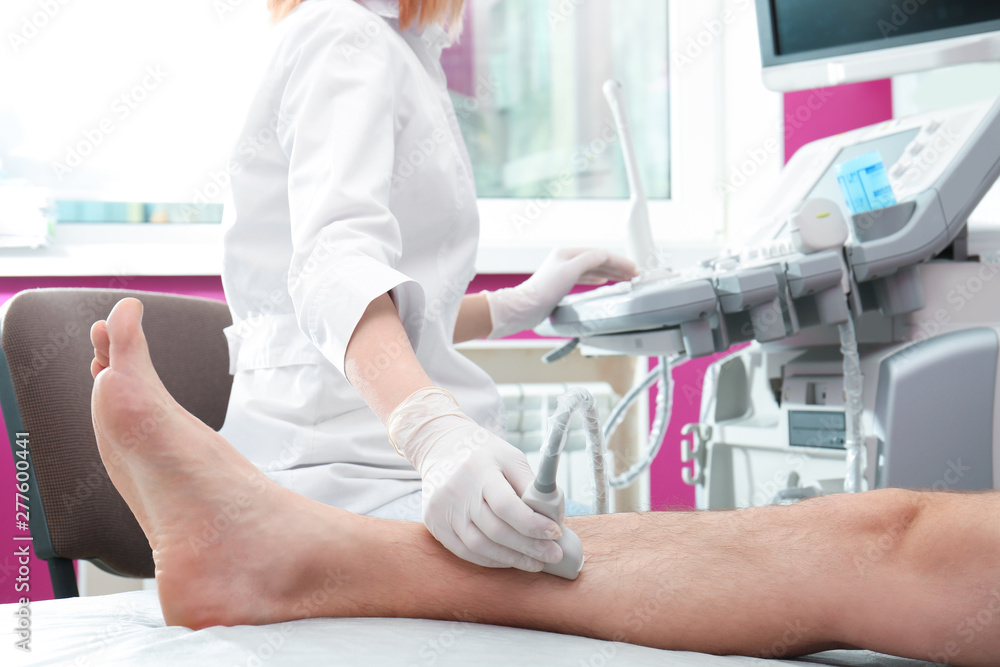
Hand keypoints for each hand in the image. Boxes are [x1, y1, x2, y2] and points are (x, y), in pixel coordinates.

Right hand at [387, 387, 563, 570]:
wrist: (440, 448)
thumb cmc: (482, 453)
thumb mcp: (509, 457)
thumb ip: (529, 485)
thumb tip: (553, 517)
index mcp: (478, 469)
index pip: (506, 505)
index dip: (533, 524)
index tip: (555, 533)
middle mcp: (456, 491)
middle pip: (495, 531)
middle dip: (529, 547)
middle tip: (553, 555)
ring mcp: (441, 510)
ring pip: (479, 546)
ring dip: (511, 559)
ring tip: (535, 562)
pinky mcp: (434, 523)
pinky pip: (464, 551)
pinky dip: (490, 560)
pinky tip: (510, 559)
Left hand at [485, 247, 637, 337]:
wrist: (526, 308)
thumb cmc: (544, 290)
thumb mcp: (572, 269)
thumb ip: (591, 260)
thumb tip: (606, 256)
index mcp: (567, 252)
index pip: (600, 253)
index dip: (619, 261)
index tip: (633, 268)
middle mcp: (565, 260)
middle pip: (597, 260)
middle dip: (617, 266)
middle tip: (633, 273)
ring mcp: (563, 272)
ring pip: (592, 269)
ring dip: (610, 272)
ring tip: (624, 277)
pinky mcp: (561, 284)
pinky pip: (585, 277)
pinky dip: (597, 278)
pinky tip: (603, 280)